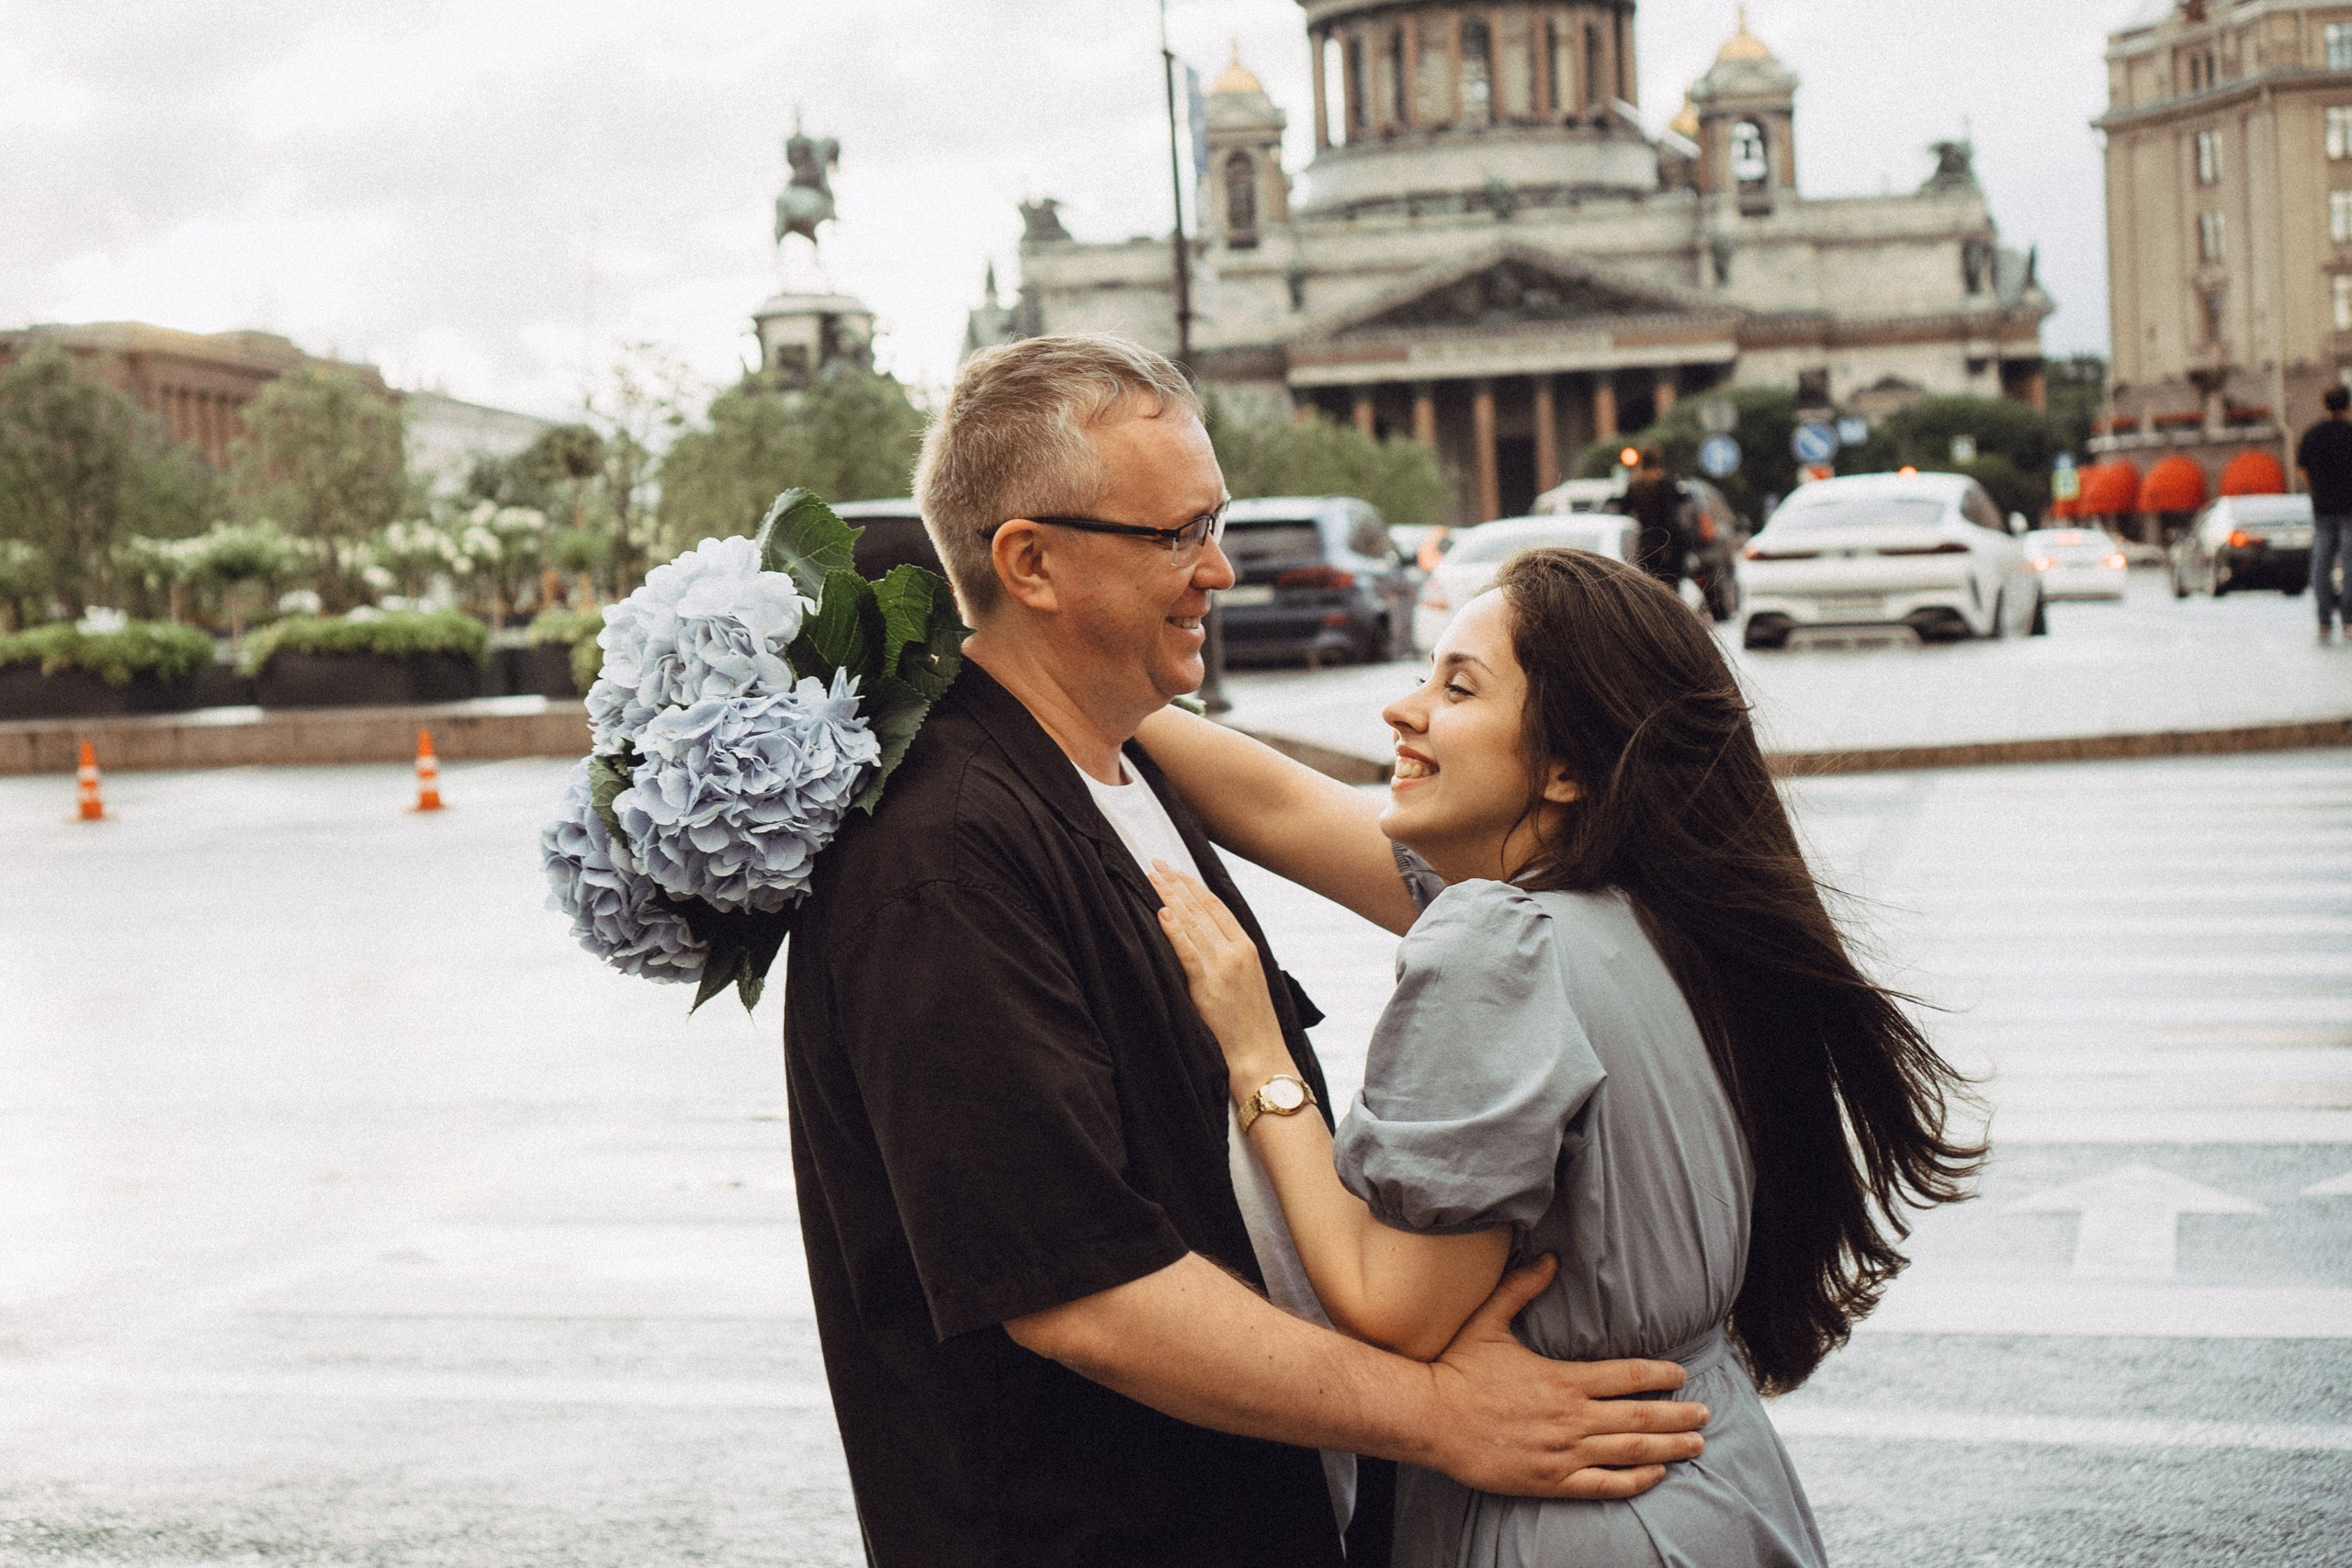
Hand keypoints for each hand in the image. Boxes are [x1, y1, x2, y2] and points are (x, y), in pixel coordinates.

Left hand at [1150, 863, 1290, 1083]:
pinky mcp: (1209, 986)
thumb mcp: (1247, 981)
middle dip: (1176, 883)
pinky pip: (1187, 952)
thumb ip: (1228, 957)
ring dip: (1169, 897)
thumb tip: (1203, 938)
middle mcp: (1237, 951)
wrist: (1262, 1056)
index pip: (1216, 906)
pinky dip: (1174, 931)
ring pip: (1193, 923)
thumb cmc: (1251, 1024)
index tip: (1174, 870)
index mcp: (1247, 947)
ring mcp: (1224, 967)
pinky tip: (1161, 913)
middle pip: (1201, 908)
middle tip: (1154, 863)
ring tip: (1150, 877)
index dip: (1192, 885)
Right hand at [1422, 1256, 1708, 1498]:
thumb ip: (1522, 1288)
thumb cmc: (1456, 1369)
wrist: (1428, 1417)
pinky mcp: (1550, 1480)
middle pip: (1639, 1416)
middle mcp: (1570, 1417)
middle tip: (1706, 1414)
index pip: (1626, 1375)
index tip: (1683, 1375)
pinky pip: (1603, 1484)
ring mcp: (1563, 1452)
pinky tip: (1655, 1475)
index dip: (1660, 1375)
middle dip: (1678, 1415)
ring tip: (1695, 1444)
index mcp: (1562, 1379)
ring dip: (1668, 1447)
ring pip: (1629, 1452)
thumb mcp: (1488, 1320)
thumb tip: (1551, 1258)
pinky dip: (1634, 1481)